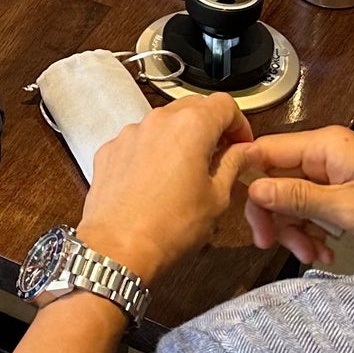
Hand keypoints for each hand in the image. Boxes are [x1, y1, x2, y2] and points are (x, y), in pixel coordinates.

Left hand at [75, 93, 253, 286]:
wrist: (117, 248)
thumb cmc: (168, 227)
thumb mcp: (216, 198)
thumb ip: (233, 165)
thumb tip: (243, 152)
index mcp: (191, 126)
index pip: (225, 104)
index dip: (239, 123)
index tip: (241, 144)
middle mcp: (158, 121)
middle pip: (193, 107)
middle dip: (210, 127)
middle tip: (220, 155)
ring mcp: (130, 133)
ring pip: (163, 123)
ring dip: (179, 138)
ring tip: (186, 172)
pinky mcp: (110, 150)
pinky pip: (139, 141)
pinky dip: (152, 152)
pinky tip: (156, 181)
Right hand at [234, 125, 353, 267]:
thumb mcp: (345, 207)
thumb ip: (297, 197)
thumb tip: (254, 189)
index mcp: (325, 146)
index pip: (266, 151)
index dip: (250, 180)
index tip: (248, 216)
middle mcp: (326, 154)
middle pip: (277, 180)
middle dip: (275, 215)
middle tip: (272, 245)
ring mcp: (336, 174)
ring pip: (293, 199)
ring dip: (295, 230)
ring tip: (312, 255)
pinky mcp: (345, 192)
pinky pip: (314, 209)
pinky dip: (313, 232)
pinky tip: (324, 253)